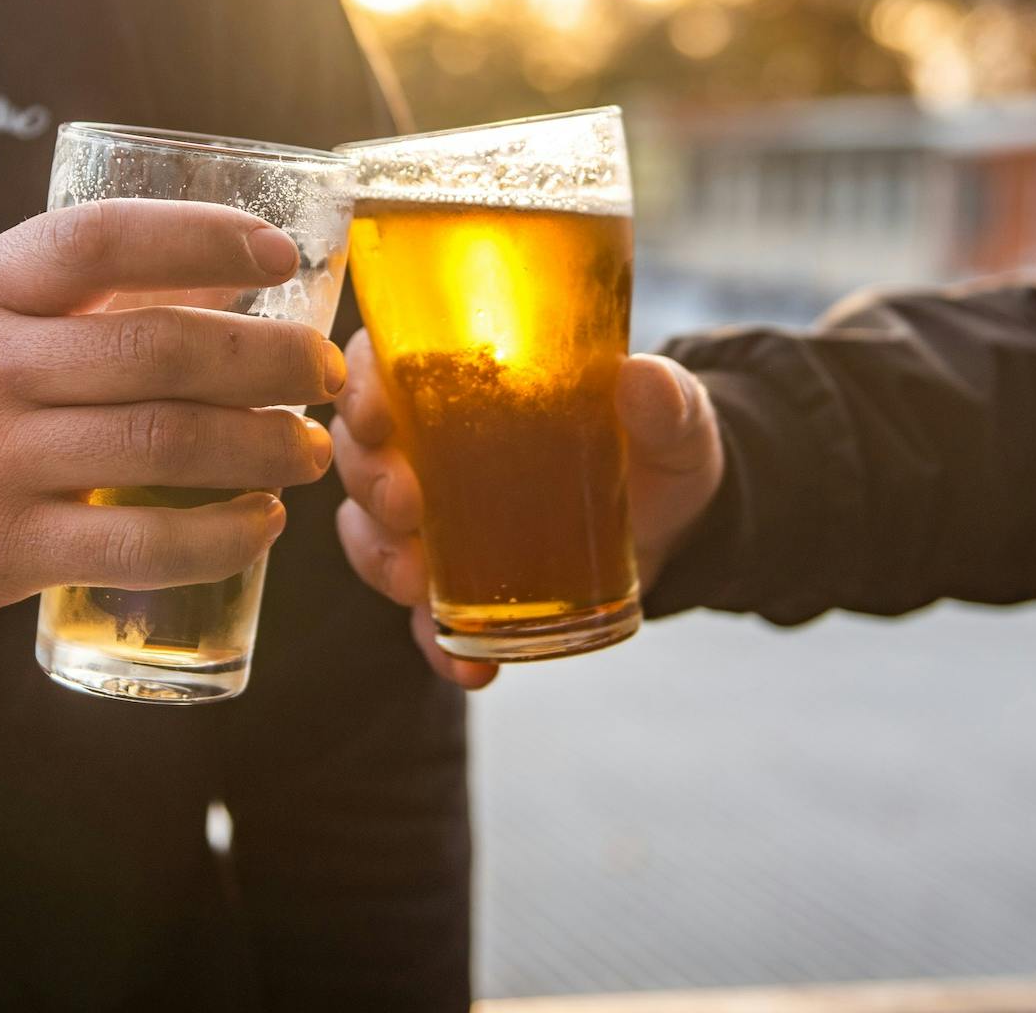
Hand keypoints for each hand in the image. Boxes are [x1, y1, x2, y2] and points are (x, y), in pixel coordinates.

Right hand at [0, 199, 344, 643]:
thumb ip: (83, 295)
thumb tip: (226, 266)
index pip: (102, 240)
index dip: (203, 237)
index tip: (279, 256)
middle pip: (159, 350)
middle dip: (269, 360)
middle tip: (325, 371)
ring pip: (162, 446)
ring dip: (262, 447)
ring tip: (307, 449)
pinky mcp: (3, 551)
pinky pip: (137, 545)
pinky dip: (218, 536)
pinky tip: (260, 524)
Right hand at [331, 330, 722, 688]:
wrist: (676, 526)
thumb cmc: (656, 447)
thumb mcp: (673, 420)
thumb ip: (666, 400)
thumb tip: (643, 378)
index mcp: (462, 381)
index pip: (378, 366)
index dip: (359, 387)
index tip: (377, 414)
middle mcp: (431, 447)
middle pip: (360, 452)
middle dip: (369, 481)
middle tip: (404, 504)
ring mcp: (437, 522)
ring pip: (371, 532)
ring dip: (382, 560)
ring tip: (418, 585)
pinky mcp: (458, 586)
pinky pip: (426, 618)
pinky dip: (439, 646)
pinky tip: (472, 669)